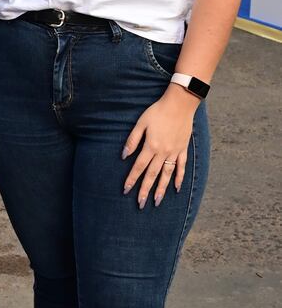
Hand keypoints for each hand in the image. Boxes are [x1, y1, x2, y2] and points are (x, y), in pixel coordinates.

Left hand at [122, 87, 198, 208]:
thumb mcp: (141, 123)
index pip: (139, 167)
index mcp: (151, 146)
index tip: (126, 190)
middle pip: (152, 175)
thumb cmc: (158, 111)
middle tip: (140, 204)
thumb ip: (132, 140)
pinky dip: (179, 178)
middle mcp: (163, 152)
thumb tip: (124, 155)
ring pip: (167, 175)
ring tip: (156, 201)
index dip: (132, 179)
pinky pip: (182, 167)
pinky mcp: (183, 149)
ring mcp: (175, 152)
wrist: (180, 103)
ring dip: (161, 189)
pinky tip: (176, 188)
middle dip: (145, 190)